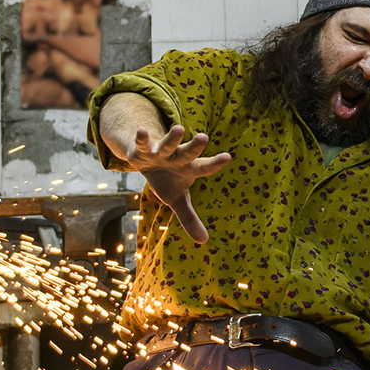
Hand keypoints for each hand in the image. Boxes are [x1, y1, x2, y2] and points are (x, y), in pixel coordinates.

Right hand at [125, 124, 230, 245]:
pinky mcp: (143, 149)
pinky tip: (142, 131)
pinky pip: (143, 143)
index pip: (204, 167)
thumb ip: (189, 219)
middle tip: (204, 137)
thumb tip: (204, 241)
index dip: (214, 163)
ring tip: (178, 128)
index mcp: (188, 169)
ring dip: (172, 138)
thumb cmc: (167, 179)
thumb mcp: (177, 200)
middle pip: (187, 153)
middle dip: (194, 147)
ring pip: (168, 144)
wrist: (147, 160)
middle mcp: (176, 158)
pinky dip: (142, 138)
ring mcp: (160, 152)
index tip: (227, 157)